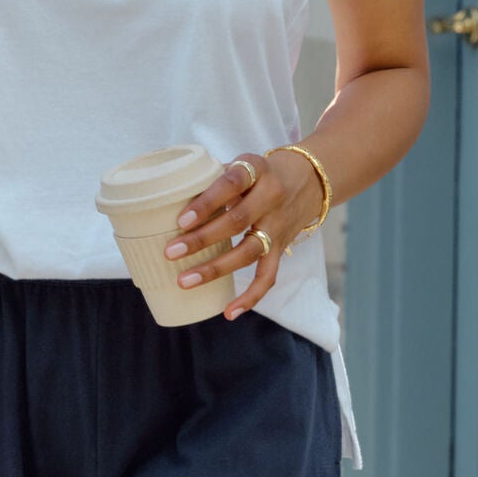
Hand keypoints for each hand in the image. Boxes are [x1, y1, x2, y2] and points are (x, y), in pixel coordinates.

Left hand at [162, 149, 324, 319]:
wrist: (309, 179)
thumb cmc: (260, 172)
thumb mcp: (242, 164)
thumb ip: (212, 179)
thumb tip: (168, 202)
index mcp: (257, 171)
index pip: (232, 184)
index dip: (207, 202)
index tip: (181, 220)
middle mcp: (271, 198)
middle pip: (237, 222)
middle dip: (202, 239)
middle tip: (170, 252)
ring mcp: (278, 225)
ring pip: (248, 252)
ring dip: (215, 268)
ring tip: (184, 280)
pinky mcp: (282, 247)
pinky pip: (268, 276)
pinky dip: (250, 296)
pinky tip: (228, 312)